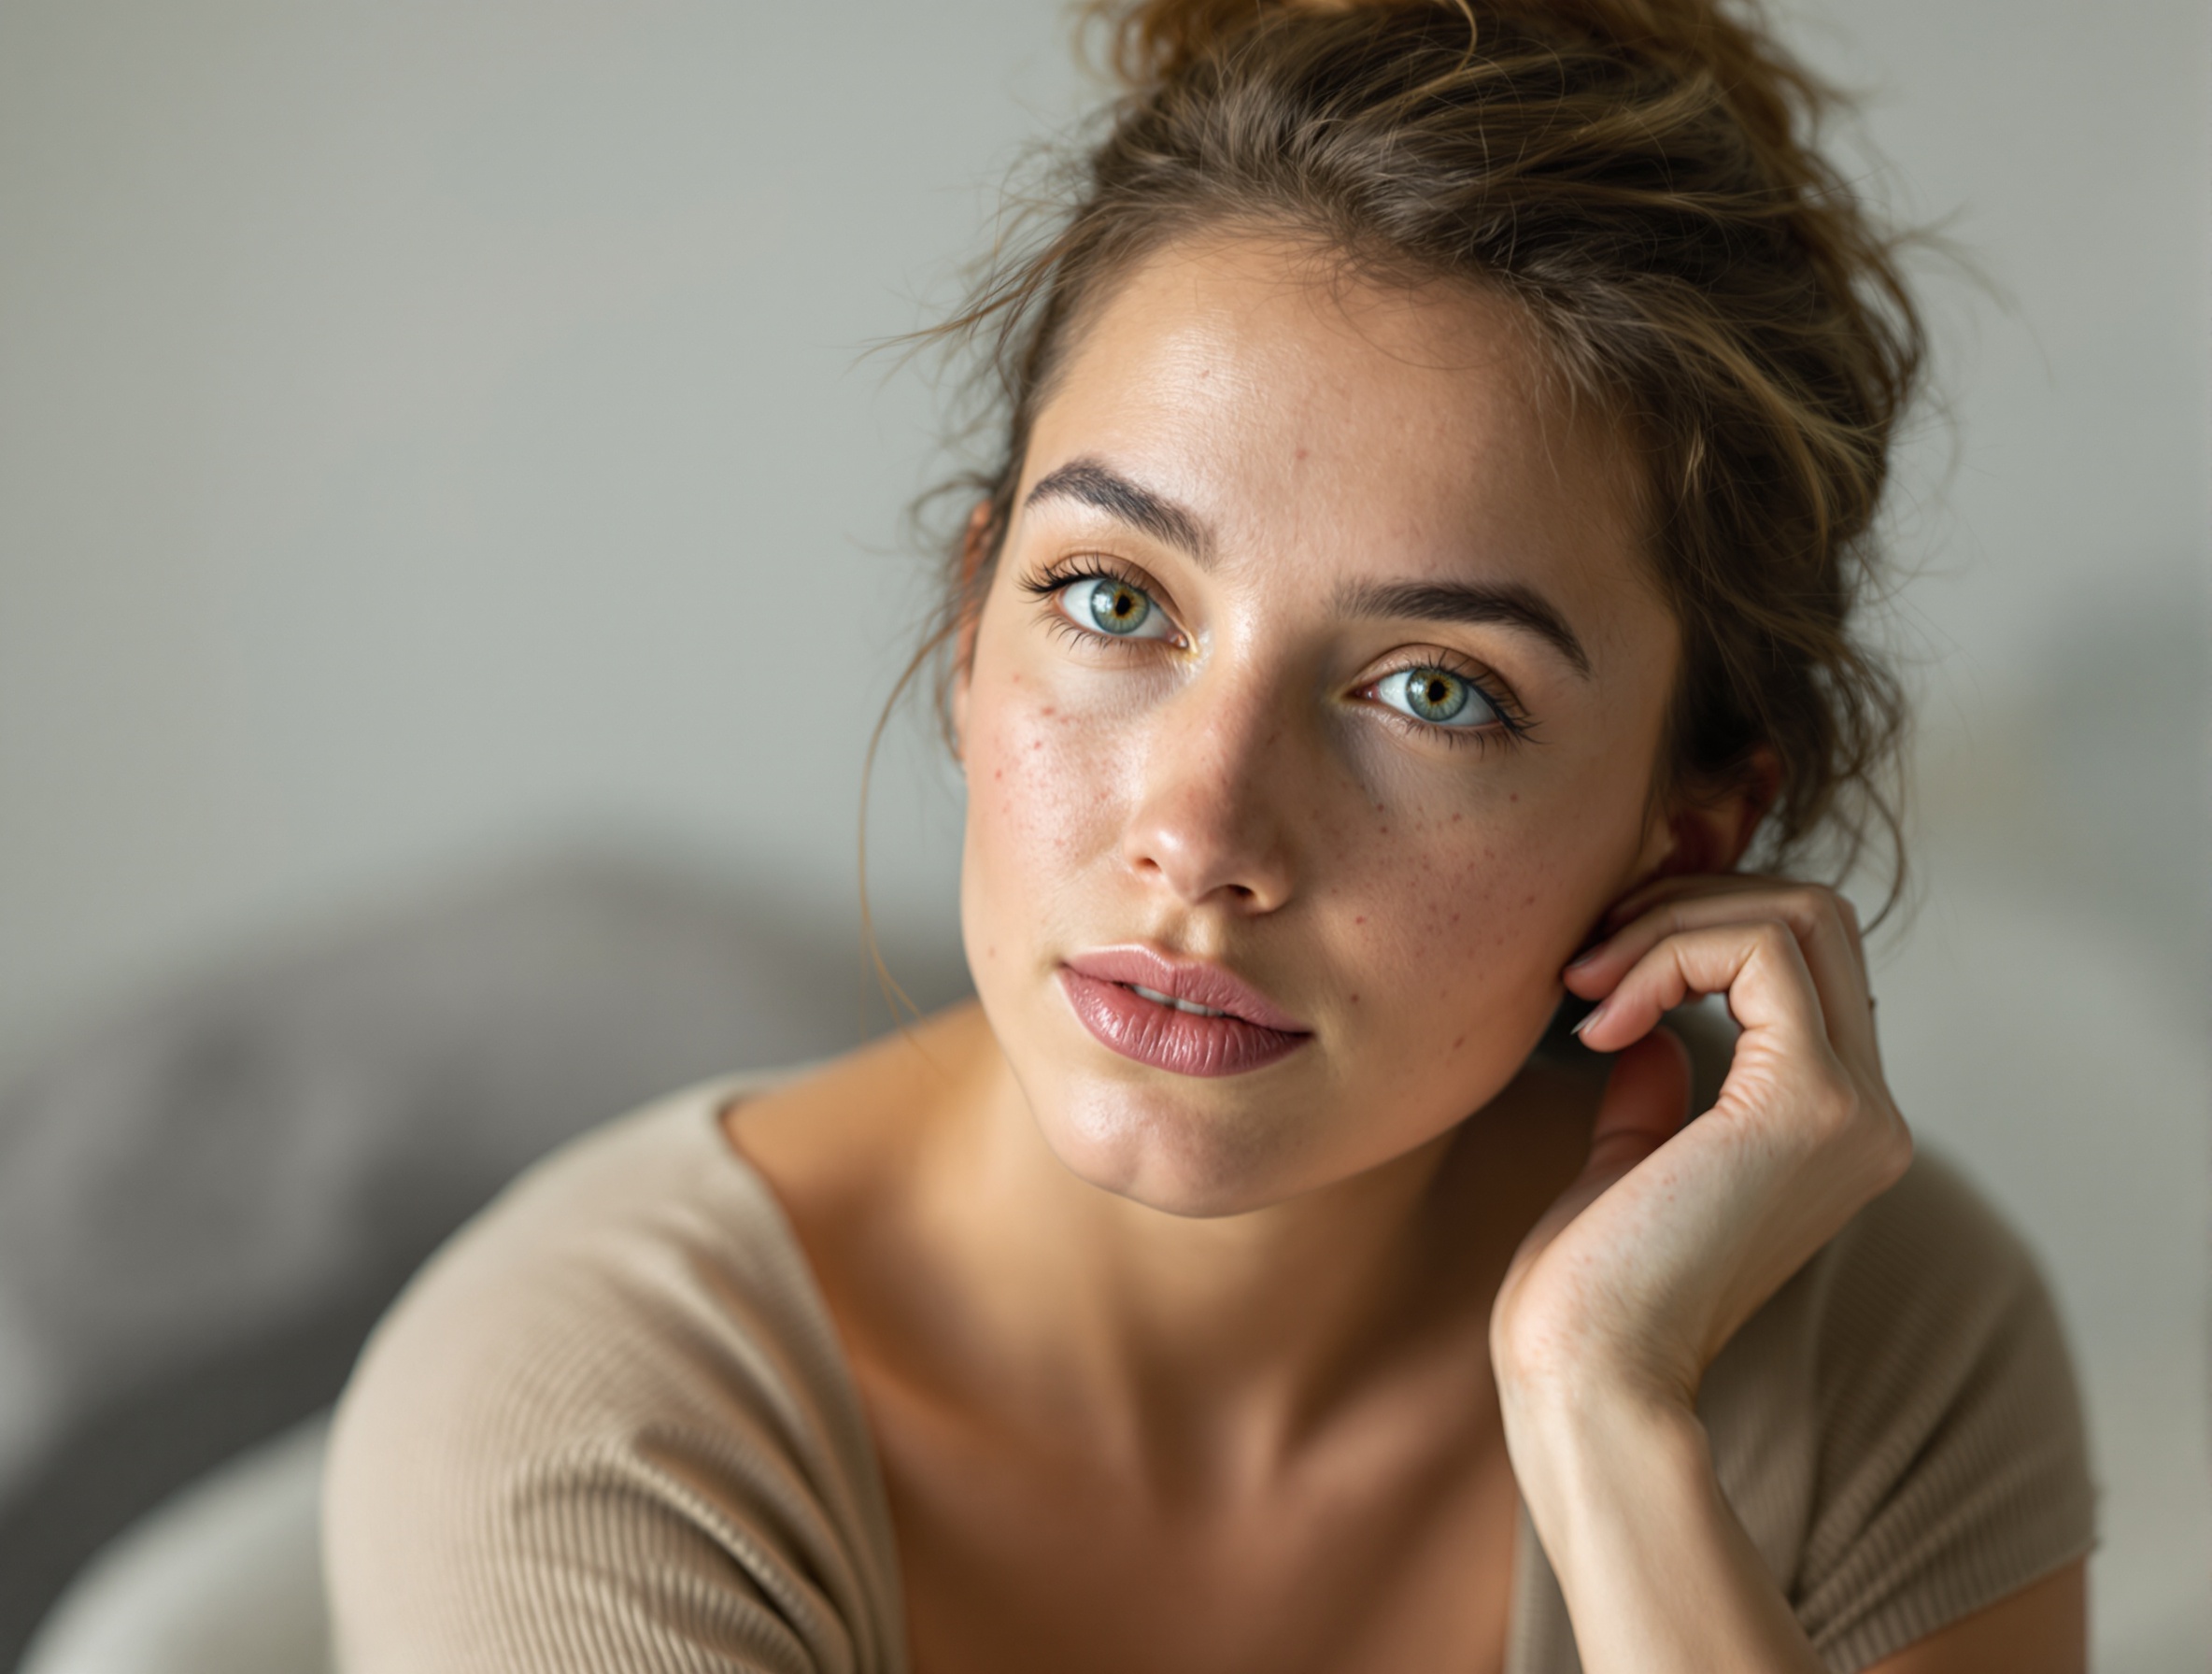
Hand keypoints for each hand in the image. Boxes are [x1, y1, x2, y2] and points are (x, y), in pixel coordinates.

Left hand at [1489, 874, 1912, 1418]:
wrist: (1587, 1375)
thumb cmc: (1589, 1290)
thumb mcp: (1628, 1159)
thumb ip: (1659, 1089)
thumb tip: (1647, 1025)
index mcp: (1835, 1125)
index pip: (1804, 956)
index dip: (1695, 929)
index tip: (1596, 979)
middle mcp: (1870, 1112)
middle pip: (1815, 915)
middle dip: (1687, 905)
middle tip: (1588, 960)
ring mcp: (1856, 1106)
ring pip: (1797, 914)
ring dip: (1671, 923)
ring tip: (1586, 987)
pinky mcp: (1812, 1101)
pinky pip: (1759, 950)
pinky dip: (1667, 954)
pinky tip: (1602, 1023)